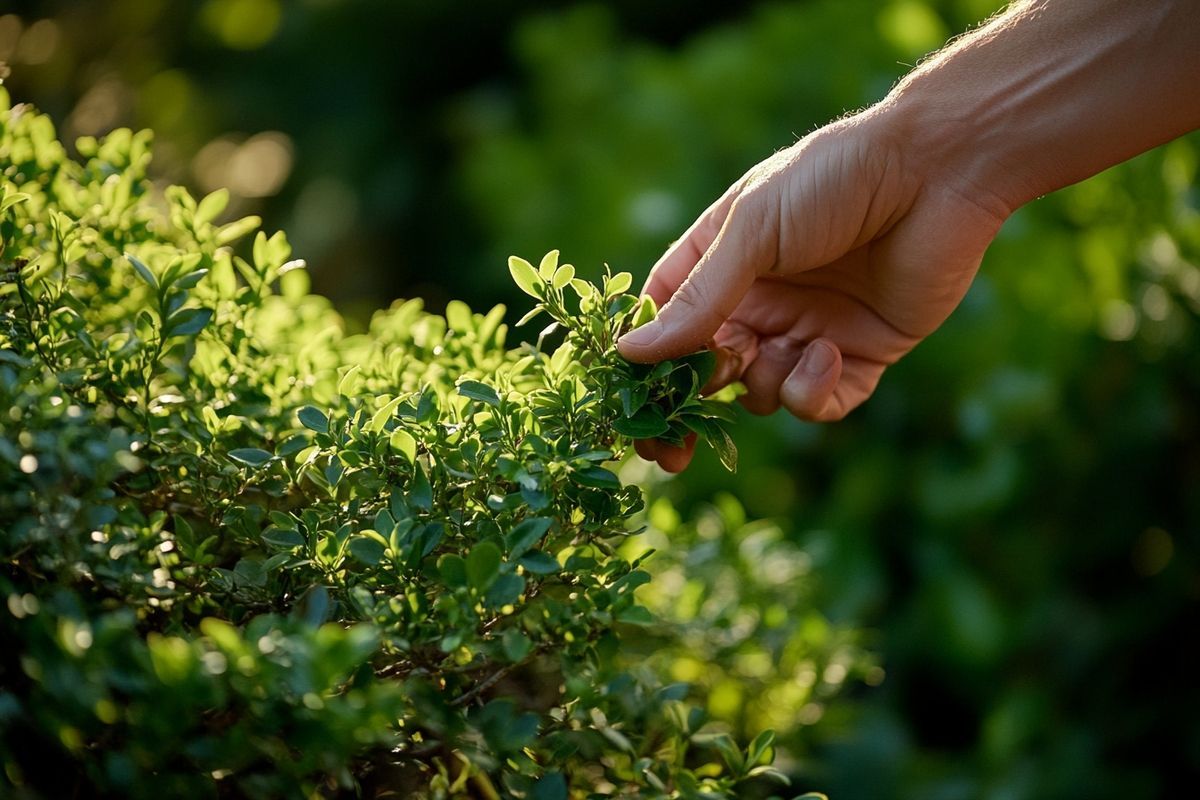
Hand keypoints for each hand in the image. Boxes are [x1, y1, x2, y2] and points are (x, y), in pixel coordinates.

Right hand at [617, 108, 1009, 471]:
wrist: (938, 171)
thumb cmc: (833, 180)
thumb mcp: (752, 232)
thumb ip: (697, 298)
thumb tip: (629, 352)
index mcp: (723, 261)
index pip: (667, 321)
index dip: (645, 362)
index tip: (627, 403)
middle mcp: (761, 300)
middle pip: (707, 371)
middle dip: (689, 405)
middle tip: (672, 443)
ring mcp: (808, 329)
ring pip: (760, 393)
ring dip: (763, 383)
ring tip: (787, 348)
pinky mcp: (860, 355)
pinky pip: (817, 402)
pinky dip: (811, 391)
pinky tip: (826, 354)